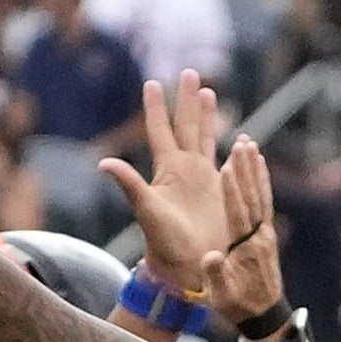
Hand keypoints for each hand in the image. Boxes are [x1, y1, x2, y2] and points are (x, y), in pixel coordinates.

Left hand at [100, 73, 231, 297]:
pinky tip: (237, 136)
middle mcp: (184, 170)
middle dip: (187, 100)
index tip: (152, 82)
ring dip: (206, 116)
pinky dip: (232, 147)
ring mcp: (203, 180)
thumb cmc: (163, 243)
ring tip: (209, 92)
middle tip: (190, 73)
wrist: (186, 268)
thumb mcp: (145, 210)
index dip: (157, 107)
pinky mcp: (220, 193)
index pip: (160, 131)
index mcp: (167, 170)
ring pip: (205, 139)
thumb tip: (103, 162)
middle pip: (186, 126)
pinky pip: (226, 163)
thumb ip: (128, 183)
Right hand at [204, 133, 286, 330]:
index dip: (233, 192)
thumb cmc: (239, 307)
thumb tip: (211, 257)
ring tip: (250, 144)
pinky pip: (266, 201)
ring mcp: (266, 234)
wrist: (266, 317)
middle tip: (242, 143)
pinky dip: (262, 181)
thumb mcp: (223, 296)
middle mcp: (259, 237)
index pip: (237, 215)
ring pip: (260, 195)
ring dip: (255, 169)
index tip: (228, 168)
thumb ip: (217, 275)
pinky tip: (259, 164)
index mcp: (244, 250)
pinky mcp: (268, 233)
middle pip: (251, 198)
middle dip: (246, 170)